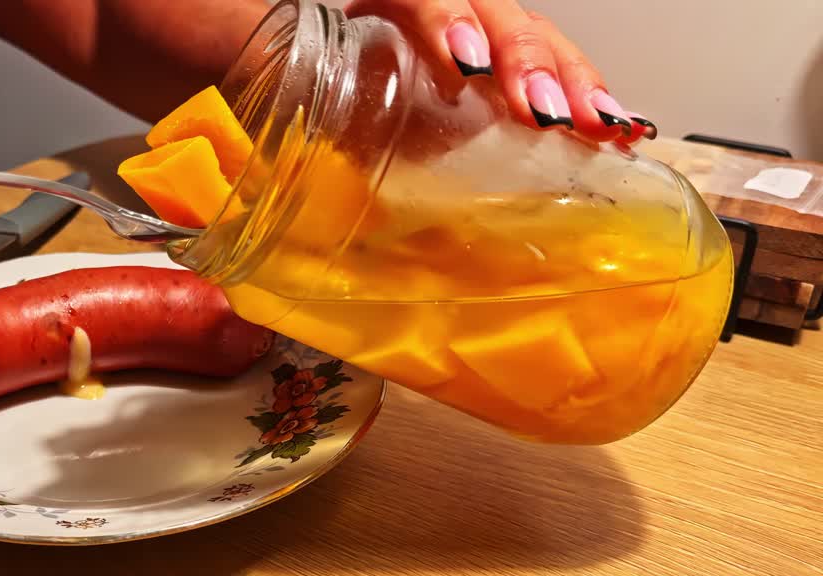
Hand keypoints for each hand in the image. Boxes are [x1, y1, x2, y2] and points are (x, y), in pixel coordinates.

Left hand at [346, 0, 654, 143]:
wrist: (334, 88)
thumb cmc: (336, 101)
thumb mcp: (325, 108)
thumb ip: (334, 126)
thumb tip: (334, 186)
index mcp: (391, 7)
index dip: (445, 19)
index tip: (466, 64)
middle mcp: (447, 9)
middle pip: (497, 11)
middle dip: (525, 61)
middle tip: (541, 109)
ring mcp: (486, 28)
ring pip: (537, 36)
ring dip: (572, 82)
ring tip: (599, 125)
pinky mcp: (513, 58)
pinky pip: (558, 65)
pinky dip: (588, 96)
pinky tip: (621, 127)